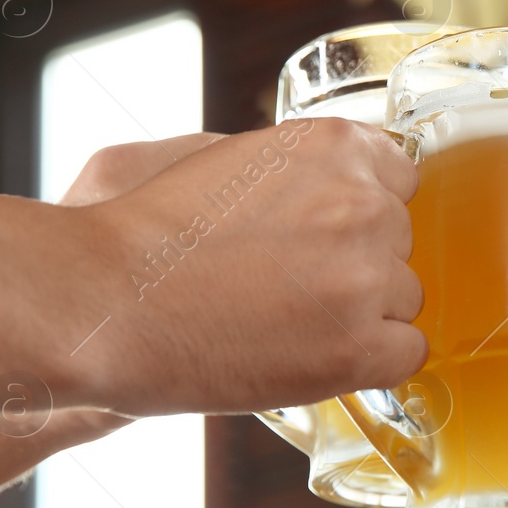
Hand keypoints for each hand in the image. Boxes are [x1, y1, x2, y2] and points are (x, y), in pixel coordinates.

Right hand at [58, 119, 425, 416]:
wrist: (100, 303)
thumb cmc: (146, 233)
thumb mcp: (223, 155)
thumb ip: (295, 164)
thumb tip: (343, 187)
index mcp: (334, 145)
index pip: (399, 177)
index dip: (361, 212)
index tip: (327, 234)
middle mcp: (362, 203)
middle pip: (400, 239)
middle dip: (358, 261)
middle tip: (289, 284)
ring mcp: (365, 276)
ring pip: (404, 297)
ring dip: (362, 313)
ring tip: (288, 323)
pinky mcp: (356, 347)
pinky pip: (407, 353)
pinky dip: (369, 361)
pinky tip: (317, 357)